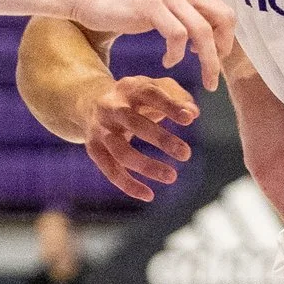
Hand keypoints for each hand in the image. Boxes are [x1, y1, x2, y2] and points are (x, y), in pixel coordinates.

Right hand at [65, 0, 233, 90]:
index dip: (226, 40)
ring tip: (204, 81)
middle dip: (223, 52)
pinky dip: (176, 55)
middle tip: (214, 75)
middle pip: (223, 20)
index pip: (225, 13)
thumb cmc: (122, 3)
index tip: (214, 58)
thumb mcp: (160, 3)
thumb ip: (182, 13)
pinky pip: (177, 36)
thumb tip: (204, 36)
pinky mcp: (151, 6)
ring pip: (203, 31)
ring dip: (208, 62)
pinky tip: (167, 63)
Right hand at [77, 74, 198, 201]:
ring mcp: (100, 129)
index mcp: (129, 88)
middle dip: (160, 139)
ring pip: (121, 151)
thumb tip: (193, 113)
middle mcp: (111, 107)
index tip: (189, 119)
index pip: (150, 94)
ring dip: (146, 166)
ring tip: (172, 177)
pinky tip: (149, 195)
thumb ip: (177, 97)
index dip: (169, 106)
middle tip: (186, 154)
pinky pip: (110, 170)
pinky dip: (128, 185)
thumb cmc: (135, 97)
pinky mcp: (94, 149)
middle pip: (134, 122)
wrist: (90, 102)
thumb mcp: (154, 88)